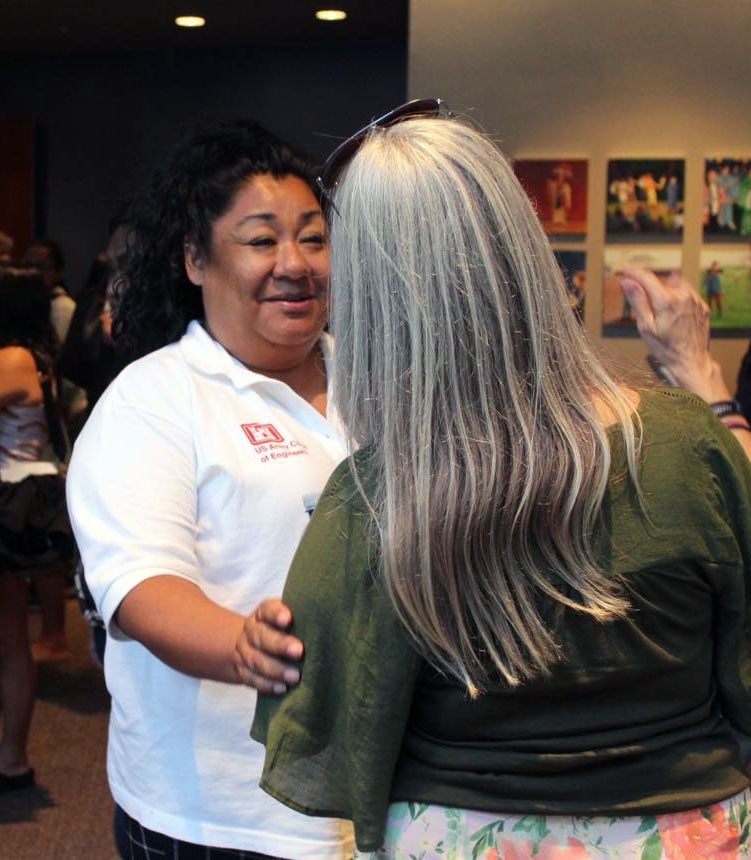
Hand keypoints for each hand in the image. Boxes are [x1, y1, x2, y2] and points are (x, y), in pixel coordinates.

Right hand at [234, 598, 303, 694]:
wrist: (251, 644)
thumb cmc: (282, 631)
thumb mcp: (289, 619)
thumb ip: (302, 618)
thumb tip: (329, 624)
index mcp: (263, 613)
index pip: (267, 610)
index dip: (276, 614)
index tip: (288, 619)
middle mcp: (251, 630)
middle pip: (261, 636)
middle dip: (280, 645)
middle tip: (299, 652)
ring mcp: (244, 651)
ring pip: (255, 660)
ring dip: (276, 669)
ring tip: (294, 676)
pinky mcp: (242, 671)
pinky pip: (251, 678)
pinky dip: (266, 684)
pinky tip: (282, 688)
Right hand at [620, 265, 731, 402]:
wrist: (691, 361)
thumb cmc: (666, 349)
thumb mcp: (646, 327)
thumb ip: (638, 301)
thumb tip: (627, 282)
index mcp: (666, 301)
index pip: (646, 278)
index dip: (633, 272)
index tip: (625, 268)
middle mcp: (683, 296)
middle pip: (660, 281)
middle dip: (648, 286)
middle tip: (638, 297)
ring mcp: (694, 299)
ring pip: (674, 286)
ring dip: (663, 291)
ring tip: (657, 309)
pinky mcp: (701, 305)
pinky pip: (685, 294)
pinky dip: (676, 297)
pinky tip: (671, 312)